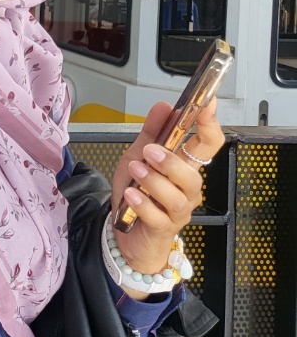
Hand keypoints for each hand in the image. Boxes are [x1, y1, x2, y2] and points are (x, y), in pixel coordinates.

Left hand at [111, 99, 223, 296]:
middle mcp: (186, 189)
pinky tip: (131, 195)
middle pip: (194, 174)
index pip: (207, 145)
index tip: (207, 105)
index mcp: (184, 167)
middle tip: (149, 151)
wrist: (126, 232)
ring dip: (155, 180)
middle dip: (172, 161)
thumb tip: (164, 106)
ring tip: (136, 171)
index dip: (209, 125)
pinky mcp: (162, 228)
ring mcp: (177, 210)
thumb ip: (152, 132)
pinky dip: (144, 204)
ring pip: (177, 196)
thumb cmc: (138, 192)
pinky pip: (158, 216)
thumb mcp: (138, 156)